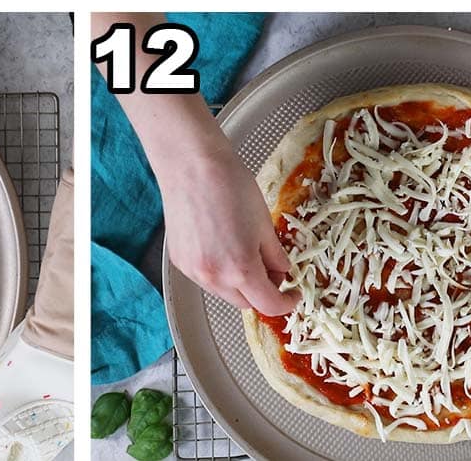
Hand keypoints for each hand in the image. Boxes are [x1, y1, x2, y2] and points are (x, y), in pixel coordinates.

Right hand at [158, 138, 296, 315]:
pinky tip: (221, 246)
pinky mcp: (179, 260)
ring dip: (238, 284)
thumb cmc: (229, 185)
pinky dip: (217, 271)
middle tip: (271, 268)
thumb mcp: (264, 222)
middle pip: (245, 303)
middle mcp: (214, 277)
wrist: (192, 164)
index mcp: (241, 269)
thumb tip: (281, 271)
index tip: (292, 293)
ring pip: (223, 292)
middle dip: (262, 292)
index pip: (269, 305)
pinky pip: (204, 278)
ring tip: (243, 253)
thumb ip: (276, 255)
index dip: (286, 302)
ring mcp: (192, 270)